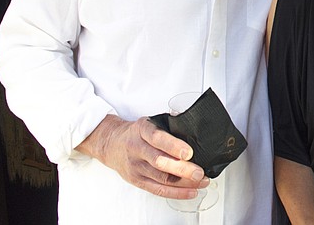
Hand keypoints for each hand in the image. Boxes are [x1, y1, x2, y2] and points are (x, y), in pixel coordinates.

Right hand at [76, 114, 207, 198]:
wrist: (112, 144)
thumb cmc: (136, 133)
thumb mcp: (149, 122)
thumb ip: (168, 123)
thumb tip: (192, 120)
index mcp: (141, 130)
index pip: (157, 138)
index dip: (173, 146)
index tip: (189, 152)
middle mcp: (137, 149)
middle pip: (160, 162)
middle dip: (182, 169)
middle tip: (199, 172)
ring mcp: (136, 167)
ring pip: (160, 178)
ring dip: (183, 182)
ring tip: (201, 181)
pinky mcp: (137, 180)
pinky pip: (157, 190)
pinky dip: (176, 193)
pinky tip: (191, 191)